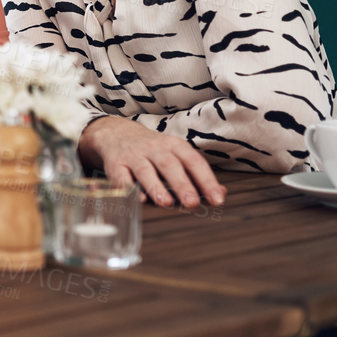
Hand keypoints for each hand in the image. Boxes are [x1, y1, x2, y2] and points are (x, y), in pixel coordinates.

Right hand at [79, 116, 225, 208]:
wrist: (116, 134)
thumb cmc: (153, 150)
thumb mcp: (176, 154)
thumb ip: (196, 173)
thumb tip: (220, 193)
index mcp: (174, 145)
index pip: (194, 161)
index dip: (206, 180)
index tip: (217, 199)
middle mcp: (155, 148)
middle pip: (170, 165)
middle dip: (182, 184)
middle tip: (192, 203)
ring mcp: (134, 156)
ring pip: (145, 170)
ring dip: (156, 187)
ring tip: (166, 203)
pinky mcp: (115, 164)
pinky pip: (122, 176)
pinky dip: (129, 188)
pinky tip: (138, 199)